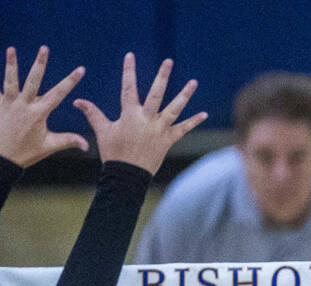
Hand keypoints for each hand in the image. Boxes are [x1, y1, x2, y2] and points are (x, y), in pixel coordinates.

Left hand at [0, 45, 88, 165]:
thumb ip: (68, 141)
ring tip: (12, 49)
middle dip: (40, 64)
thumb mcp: (48, 146)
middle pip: (33, 80)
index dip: (70, 81)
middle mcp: (24, 106)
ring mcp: (9, 103)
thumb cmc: (26, 152)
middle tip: (45, 48)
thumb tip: (87, 145)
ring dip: (12, 64)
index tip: (80, 69)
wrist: (2, 157)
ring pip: (11, 80)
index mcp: (39, 114)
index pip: (58, 94)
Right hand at [73, 53, 205, 174]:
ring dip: (184, 95)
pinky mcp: (168, 140)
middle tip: (169, 61)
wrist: (127, 175)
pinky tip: (204, 114)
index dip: (129, 71)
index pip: (128, 87)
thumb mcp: (102, 131)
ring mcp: (159, 129)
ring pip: (174, 108)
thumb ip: (93, 113)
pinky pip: (183, 129)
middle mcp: (147, 119)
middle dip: (162, 76)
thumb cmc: (114, 153)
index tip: (129, 55)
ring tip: (194, 82)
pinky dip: (194, 121)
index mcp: (130, 114)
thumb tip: (77, 100)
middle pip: (156, 93)